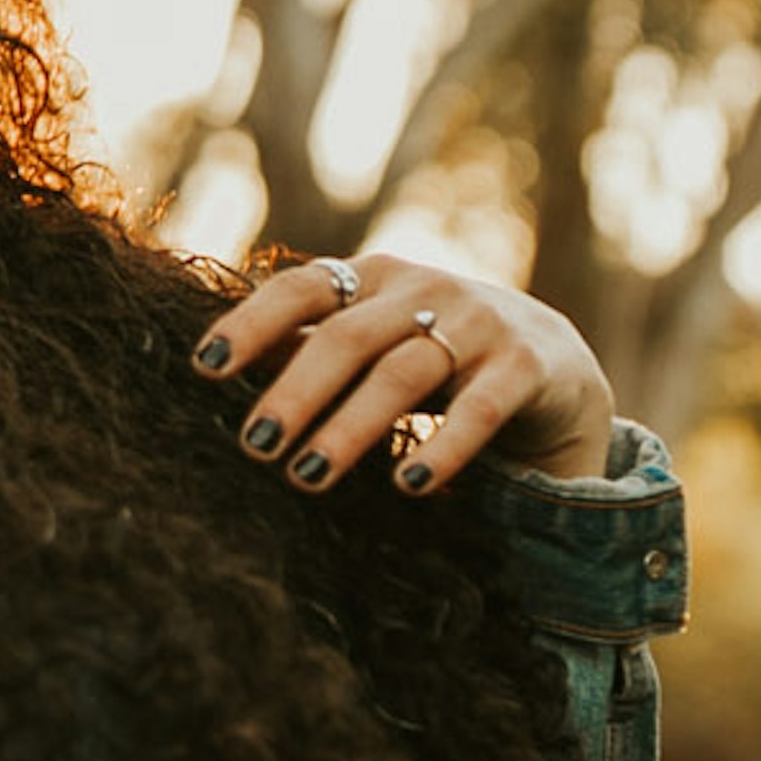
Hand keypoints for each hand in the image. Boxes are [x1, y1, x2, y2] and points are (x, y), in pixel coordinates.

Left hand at [196, 254, 614, 495]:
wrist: (557, 368)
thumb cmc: (441, 358)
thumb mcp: (376, 343)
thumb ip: (312, 347)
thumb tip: (216, 364)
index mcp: (376, 278)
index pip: (303, 289)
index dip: (252, 323)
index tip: (203, 368)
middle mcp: (425, 290)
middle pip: (348, 337)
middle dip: (295, 393)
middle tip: (254, 446)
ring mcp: (480, 324)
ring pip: (404, 373)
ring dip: (351, 428)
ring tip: (307, 477)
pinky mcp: (528, 366)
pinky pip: (481, 408)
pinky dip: (444, 446)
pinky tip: (410, 483)